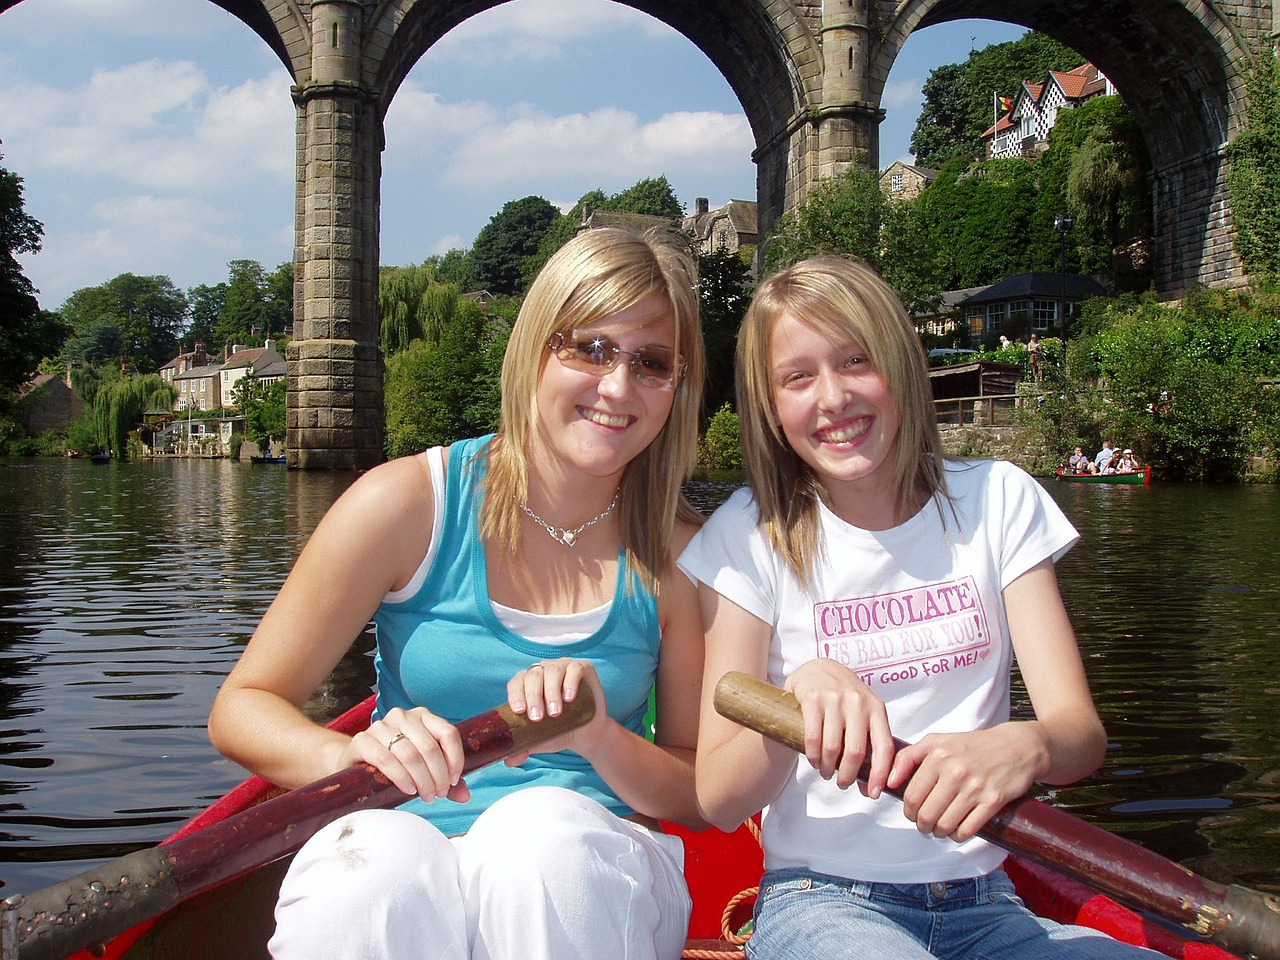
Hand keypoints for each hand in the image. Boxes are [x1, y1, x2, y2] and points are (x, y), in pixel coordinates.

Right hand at [346, 706, 471, 803]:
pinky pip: (386, 759)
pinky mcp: (362, 740)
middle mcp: (403, 716)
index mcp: (423, 716)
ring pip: (410, 754)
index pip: (448, 733)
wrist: (356, 763)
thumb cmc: (396, 765)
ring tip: (426, 796)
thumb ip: (444, 778)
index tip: (454, 781)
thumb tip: (466, 795)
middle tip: (438, 794)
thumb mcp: (424, 768)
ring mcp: (381, 726)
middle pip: (430, 747)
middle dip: (438, 775)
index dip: (455, 759)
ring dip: (422, 779)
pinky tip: (408, 789)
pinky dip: (401, 777)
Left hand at [505, 658, 608, 762]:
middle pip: (533, 676)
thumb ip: (525, 748)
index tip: (520, 711)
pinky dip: (570, 682)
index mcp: (527, 684)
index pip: (516, 683)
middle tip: (538, 718)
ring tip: (555, 713)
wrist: (586, 734)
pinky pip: (574, 669)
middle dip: (533, 696)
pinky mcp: (582, 668)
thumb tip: (509, 761)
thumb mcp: (541, 740)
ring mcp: (563, 667)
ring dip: (551, 692)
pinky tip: (569, 697)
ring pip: (552, 671)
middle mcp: (544, 671)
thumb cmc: (559, 732)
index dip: (516, 694)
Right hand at [784, 659, 894, 796]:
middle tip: (842, 784)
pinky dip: (813, 756)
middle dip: (848, 776)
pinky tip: (814, 761)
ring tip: (826, 773)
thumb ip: (869, 744)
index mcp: (876, 708)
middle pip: (856, 752)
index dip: (881, 774)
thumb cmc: (844, 699)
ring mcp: (835, 699)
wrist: (818, 668)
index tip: (874, 794)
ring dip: (828, 768)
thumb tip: (871, 787)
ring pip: (833, 748)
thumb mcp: (863, 713)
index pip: (884, 747)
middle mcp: (858, 702)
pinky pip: (813, 738)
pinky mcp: (812, 698)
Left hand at [887, 724, 1045, 841]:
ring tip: (940, 828)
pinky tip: (957, 830)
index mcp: (938, 756)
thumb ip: (908, 757)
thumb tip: (890, 782)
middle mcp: (955, 771)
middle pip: (926, 814)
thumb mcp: (938, 741)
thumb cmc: (972, 746)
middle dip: (922, 825)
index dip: (908, 810)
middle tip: (926, 824)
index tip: (912, 813)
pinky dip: (958, 836)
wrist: (1016, 747)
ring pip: (945, 825)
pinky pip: (967, 829)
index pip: (911, 795)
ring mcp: (975, 787)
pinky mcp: (993, 801)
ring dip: (939, 833)